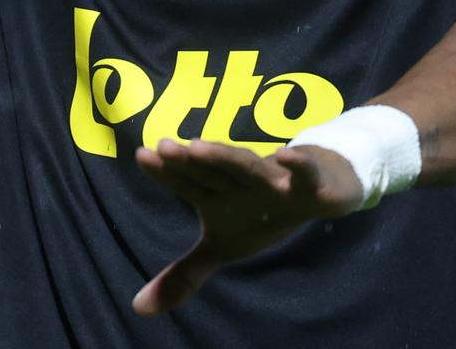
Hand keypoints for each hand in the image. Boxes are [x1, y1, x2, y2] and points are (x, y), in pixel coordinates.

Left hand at [131, 138, 364, 316]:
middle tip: (164, 147)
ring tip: (197, 147)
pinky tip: (285, 156)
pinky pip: (303, 173)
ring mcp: (272, 179)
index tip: (142, 155)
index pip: (188, 183)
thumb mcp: (221, 248)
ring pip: (246, 166)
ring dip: (225, 156)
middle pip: (210, 170)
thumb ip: (184, 274)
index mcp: (217, 194)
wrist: (316, 190)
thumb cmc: (259, 215)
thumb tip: (139, 309)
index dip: (166, 172)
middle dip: (189, 160)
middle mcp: (239, 182)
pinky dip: (296, 165)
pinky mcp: (307, 182)